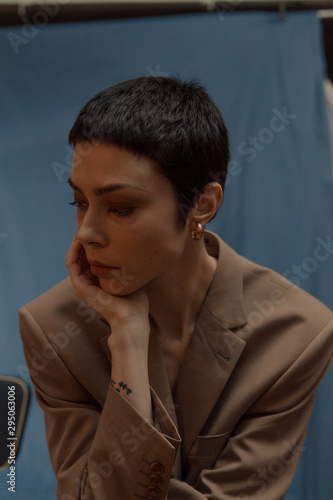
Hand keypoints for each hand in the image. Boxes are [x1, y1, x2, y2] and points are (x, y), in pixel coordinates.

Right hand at [66, 235, 149, 350]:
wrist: (132, 318)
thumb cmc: (136, 302)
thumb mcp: (130, 277)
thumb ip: (127, 265)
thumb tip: (135, 250)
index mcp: (98, 283)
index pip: (90, 258)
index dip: (92, 243)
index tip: (99, 229)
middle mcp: (87, 284)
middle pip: (80, 256)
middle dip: (84, 240)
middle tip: (87, 223)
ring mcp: (82, 286)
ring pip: (74, 258)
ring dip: (77, 242)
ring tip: (82, 228)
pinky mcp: (80, 287)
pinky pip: (72, 263)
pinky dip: (74, 250)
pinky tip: (81, 239)